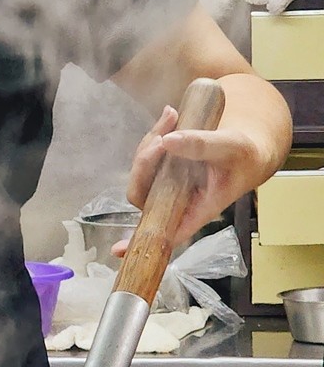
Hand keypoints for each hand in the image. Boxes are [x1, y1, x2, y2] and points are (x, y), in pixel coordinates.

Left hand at [114, 104, 261, 254]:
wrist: (248, 146)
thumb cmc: (244, 156)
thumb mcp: (231, 147)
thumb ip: (203, 145)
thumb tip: (168, 141)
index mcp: (198, 208)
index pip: (167, 232)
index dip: (143, 241)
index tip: (119, 249)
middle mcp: (178, 201)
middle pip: (144, 193)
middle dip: (145, 163)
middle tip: (162, 136)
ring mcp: (168, 185)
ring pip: (143, 171)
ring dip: (151, 143)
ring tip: (172, 117)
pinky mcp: (164, 169)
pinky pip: (149, 156)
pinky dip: (155, 136)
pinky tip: (171, 118)